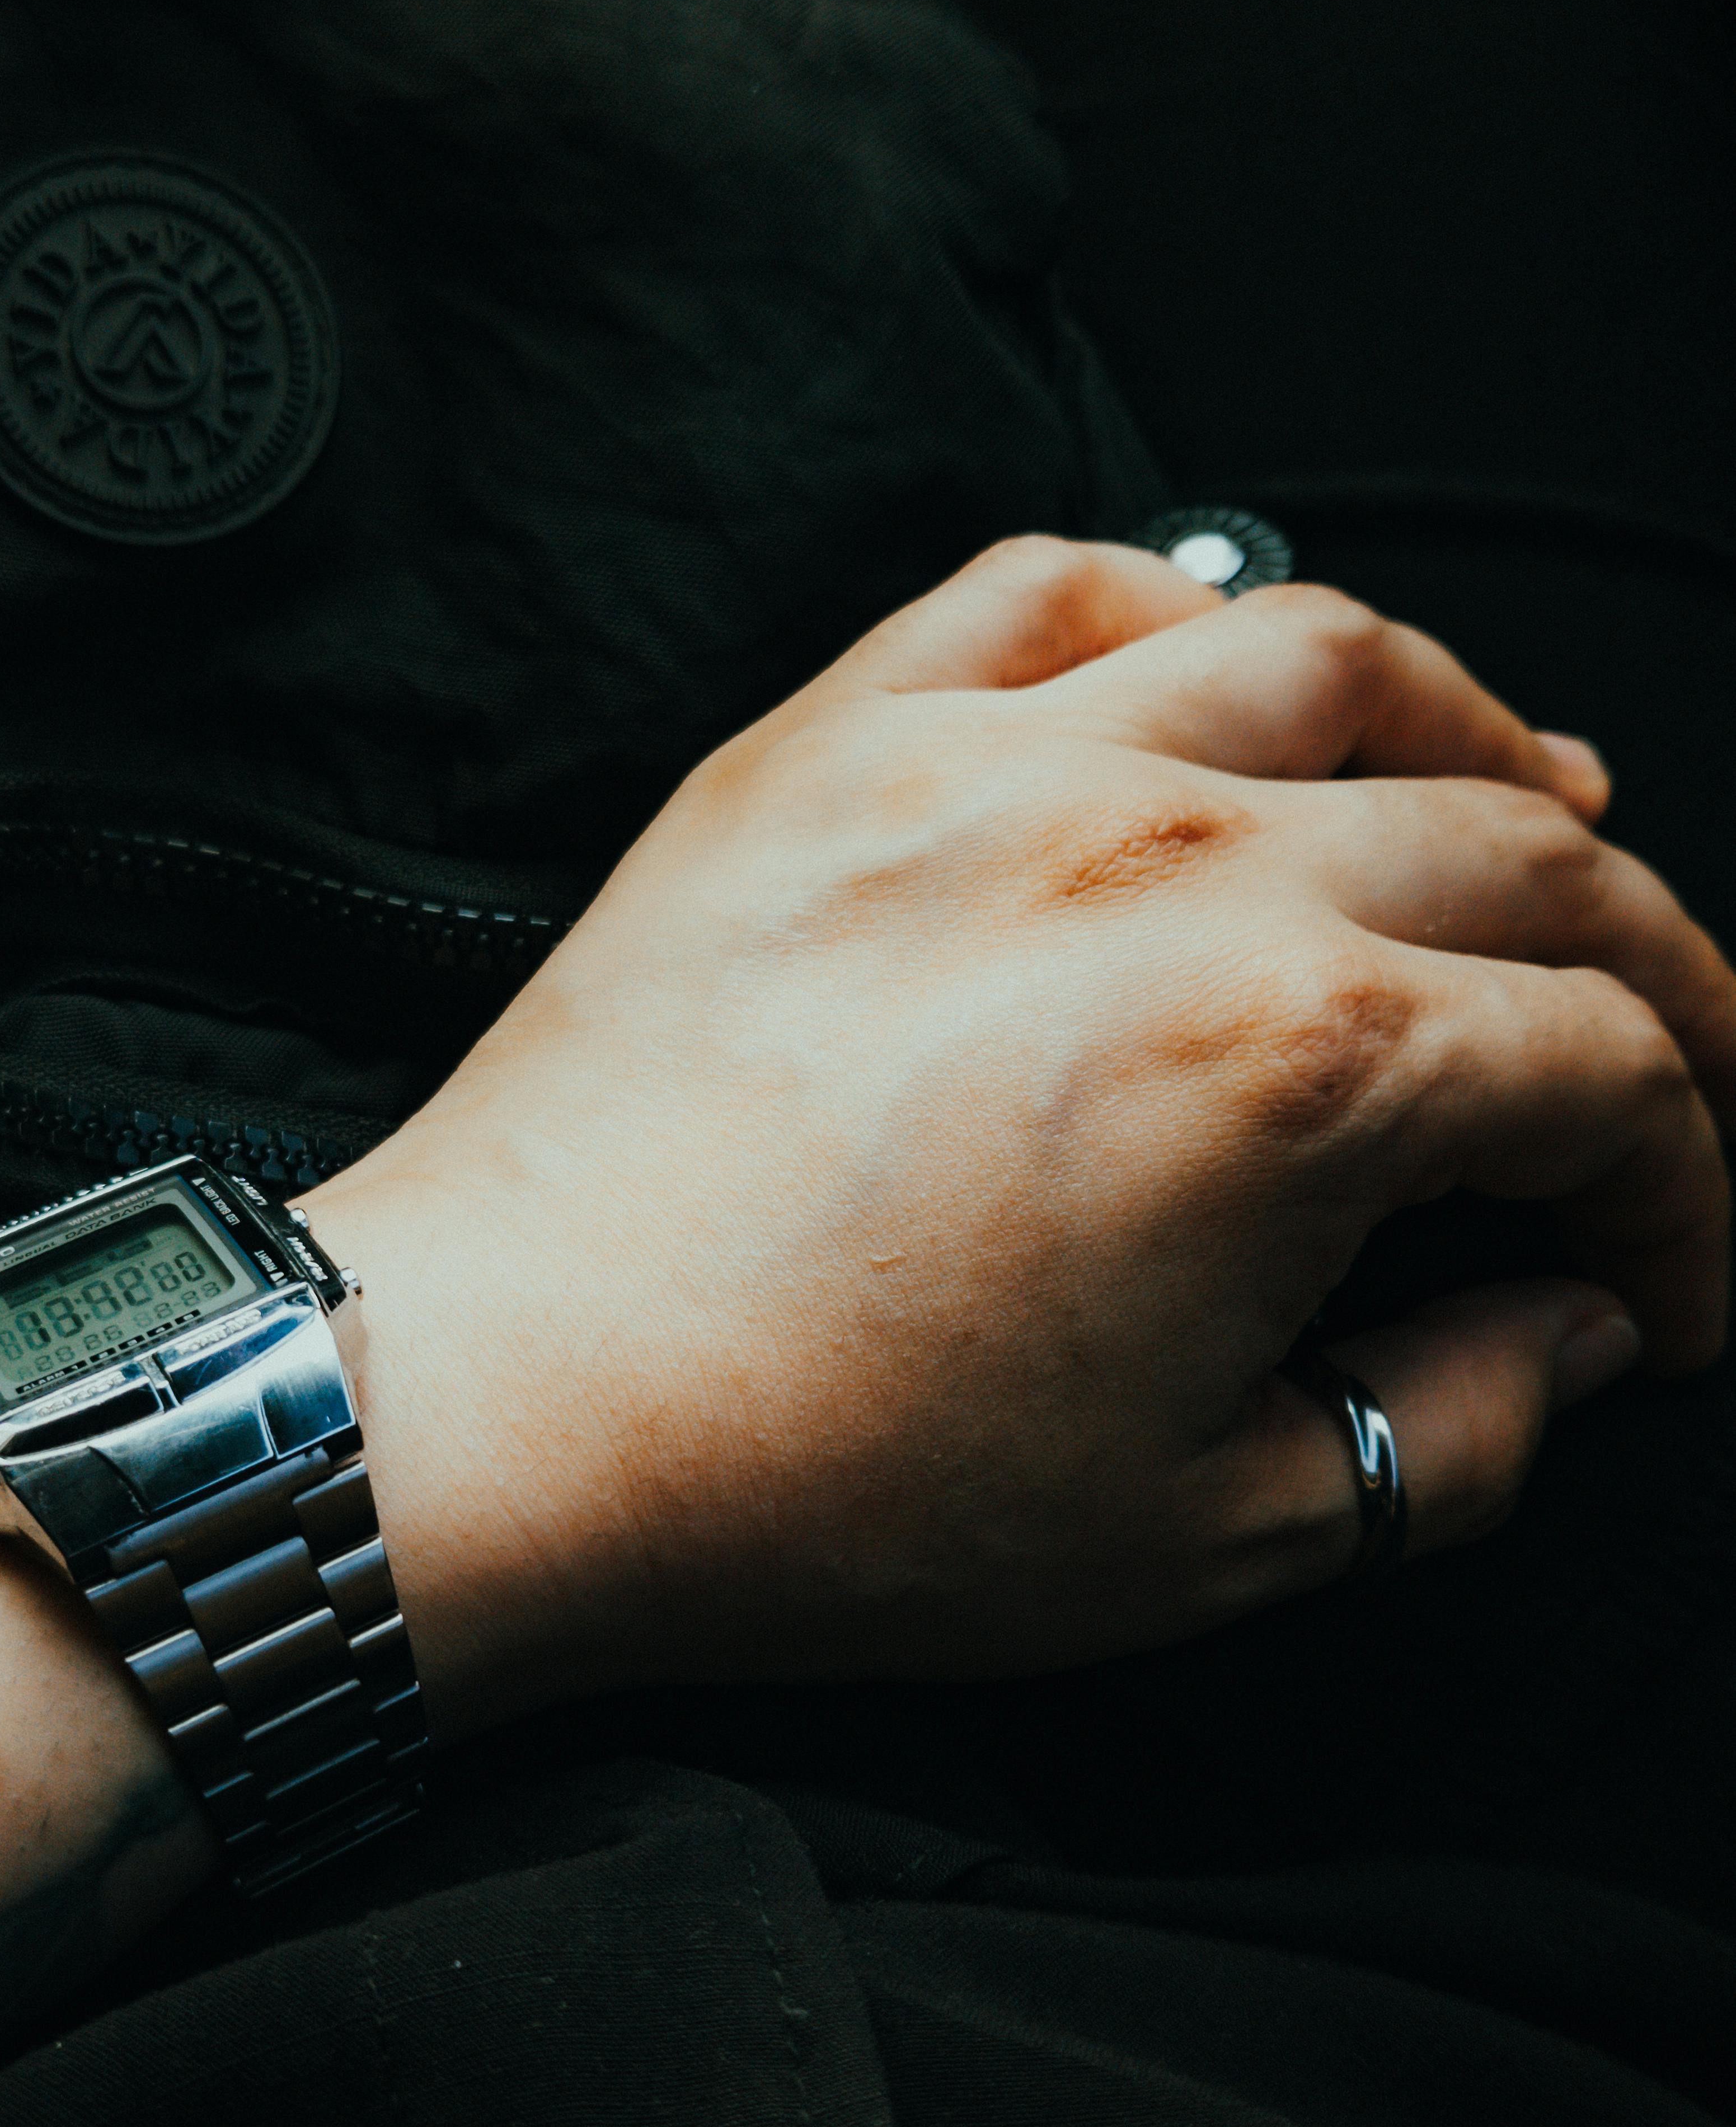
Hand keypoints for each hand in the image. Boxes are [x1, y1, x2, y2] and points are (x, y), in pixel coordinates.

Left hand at [303, 540, 1734, 1732]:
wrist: (508, 1407)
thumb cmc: (819, 1485)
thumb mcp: (1201, 1535)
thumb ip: (1445, 1432)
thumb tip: (1562, 1331)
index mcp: (1299, 1060)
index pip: (1607, 1071)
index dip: (1684, 1189)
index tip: (1660, 1283)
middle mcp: (1176, 862)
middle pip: (1518, 849)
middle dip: (1645, 970)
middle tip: (1657, 1065)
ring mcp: (997, 770)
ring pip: (1326, 655)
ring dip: (1468, 730)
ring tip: (1523, 799)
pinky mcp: (837, 742)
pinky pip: (1053, 591)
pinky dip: (1177, 614)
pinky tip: (1223, 683)